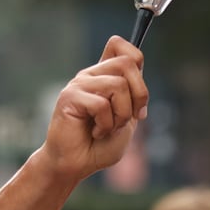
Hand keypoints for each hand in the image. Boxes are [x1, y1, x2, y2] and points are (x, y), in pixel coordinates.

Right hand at [41, 37, 148, 182]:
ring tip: (109, 128)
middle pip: (127, 63)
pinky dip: (106, 125)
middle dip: (140, 95)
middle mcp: (91, 75)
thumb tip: (138, 68)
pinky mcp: (70, 97)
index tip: (139, 97)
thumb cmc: (100, 145)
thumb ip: (133, 95)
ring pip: (118, 85)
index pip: (119, 45)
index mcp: (105, 76)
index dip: (136, 60)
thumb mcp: (127, 118)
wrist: (77, 165)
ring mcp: (80, 84)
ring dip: (122, 114)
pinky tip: (96, 132)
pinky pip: (102, 104)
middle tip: (132, 118)